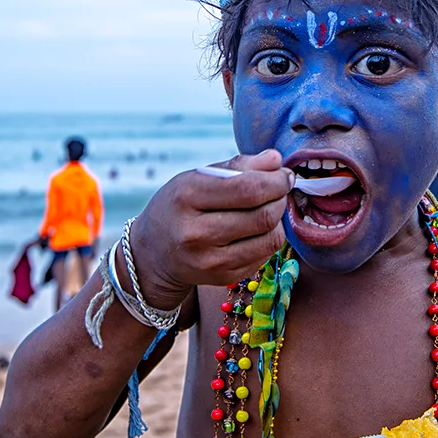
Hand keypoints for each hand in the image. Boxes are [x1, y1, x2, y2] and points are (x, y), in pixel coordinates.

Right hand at [129, 151, 292, 307]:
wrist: (154, 252)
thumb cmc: (180, 206)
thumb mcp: (197, 177)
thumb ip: (238, 166)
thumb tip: (276, 160)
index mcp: (187, 197)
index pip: (248, 188)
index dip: (276, 181)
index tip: (284, 175)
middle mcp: (196, 232)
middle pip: (263, 215)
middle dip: (280, 198)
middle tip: (280, 190)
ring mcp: (209, 260)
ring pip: (270, 238)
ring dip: (278, 219)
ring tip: (269, 207)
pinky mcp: (223, 277)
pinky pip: (265, 255)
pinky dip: (270, 238)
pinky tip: (258, 229)